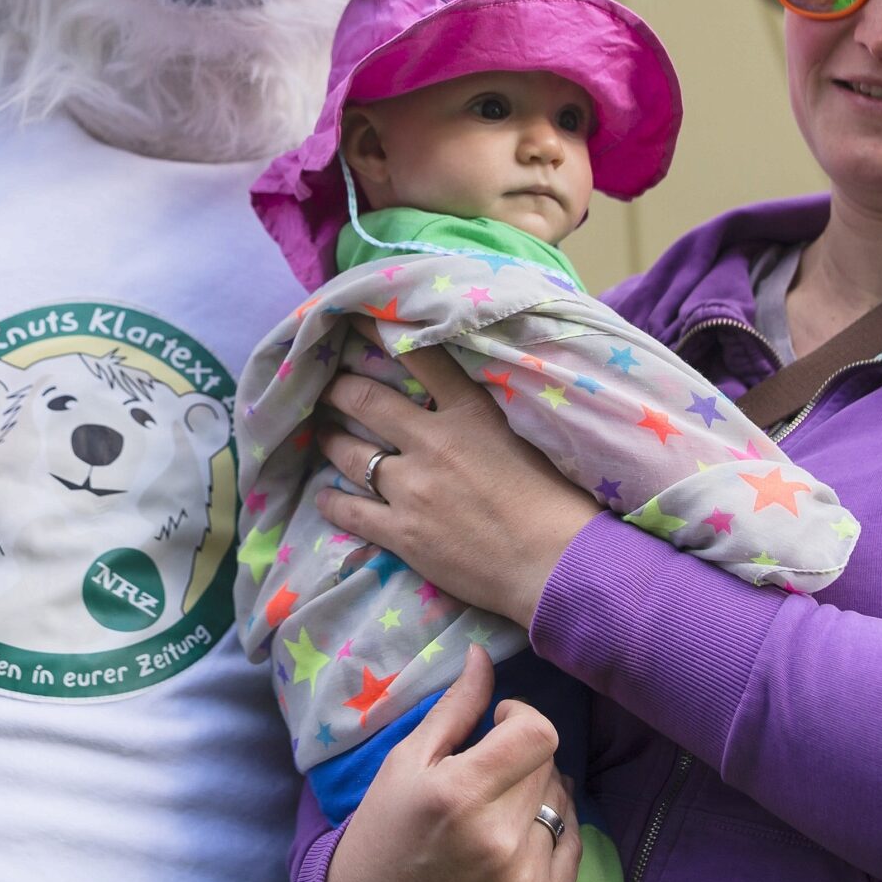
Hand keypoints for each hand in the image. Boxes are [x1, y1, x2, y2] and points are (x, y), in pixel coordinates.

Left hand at [313, 340, 598, 627]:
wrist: (555, 563)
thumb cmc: (559, 502)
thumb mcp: (528, 436)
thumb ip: (489, 415)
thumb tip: (465, 402)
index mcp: (470, 413)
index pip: (420, 358)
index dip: (380, 332)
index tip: (355, 318)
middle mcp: (432, 443)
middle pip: (366, 401)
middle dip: (339, 389)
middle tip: (325, 385)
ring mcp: (412, 489)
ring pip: (350, 453)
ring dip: (330, 439)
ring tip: (321, 432)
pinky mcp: (403, 533)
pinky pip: (351, 511)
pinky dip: (331, 501)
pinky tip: (323, 495)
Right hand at [323, 645, 581, 881]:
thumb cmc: (385, 829)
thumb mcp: (406, 761)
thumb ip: (455, 708)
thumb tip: (485, 654)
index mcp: (459, 795)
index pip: (538, 733)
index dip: (522, 717)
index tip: (499, 724)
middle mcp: (497, 841)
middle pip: (550, 765)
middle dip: (523, 757)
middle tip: (487, 774)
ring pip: (564, 803)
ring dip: (539, 794)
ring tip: (497, 810)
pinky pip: (573, 846)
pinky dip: (553, 832)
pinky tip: (515, 838)